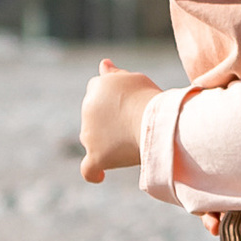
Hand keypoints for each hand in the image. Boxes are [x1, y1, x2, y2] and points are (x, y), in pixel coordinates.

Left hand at [78, 59, 159, 181]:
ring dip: (107, 141)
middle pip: (95, 117)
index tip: (129, 105)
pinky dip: (94, 173)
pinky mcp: (96, 156)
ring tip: (132, 142)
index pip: (99, 93)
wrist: (153, 121)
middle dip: (110, 120)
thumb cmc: (149, 98)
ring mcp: (89, 135)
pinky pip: (89, 169)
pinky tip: (100, 175)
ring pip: (93, 139)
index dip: (114, 100)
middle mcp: (87, 109)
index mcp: (95, 88)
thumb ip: (115, 75)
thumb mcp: (134, 79)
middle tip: (136, 122)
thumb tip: (103, 64)